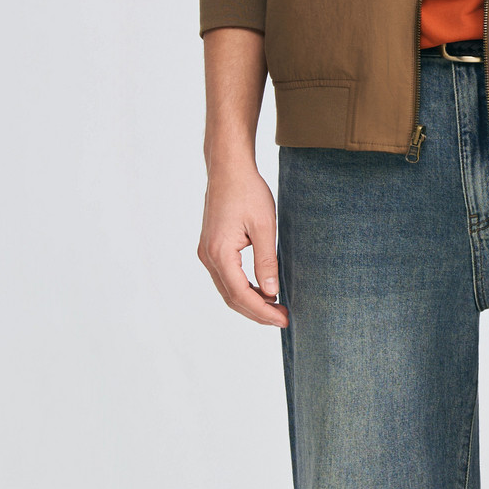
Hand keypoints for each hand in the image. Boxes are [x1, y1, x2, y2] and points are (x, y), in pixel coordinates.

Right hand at [197, 159, 288, 326]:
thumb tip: (271, 292)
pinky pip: (226, 277)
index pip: (240, 294)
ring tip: (275, 307)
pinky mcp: (211, 248)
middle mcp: (208, 257)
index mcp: (219, 253)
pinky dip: (243, 288)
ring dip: (250, 301)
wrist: (229, 169)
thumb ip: (267, 260)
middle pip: (231, 297)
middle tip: (283, 318)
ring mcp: (206, 253)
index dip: (262, 311)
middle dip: (257, 311)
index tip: (283, 319)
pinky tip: (262, 289)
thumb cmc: (248, 192)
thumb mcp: (264, 226)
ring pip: (227, 289)